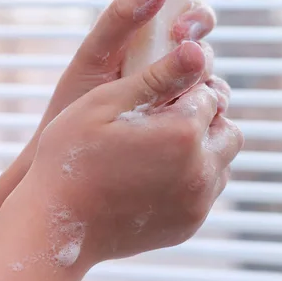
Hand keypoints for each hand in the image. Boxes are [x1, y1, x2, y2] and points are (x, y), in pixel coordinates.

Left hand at [19, 0, 220, 166]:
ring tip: (189, 76)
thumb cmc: (75, 104)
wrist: (74, 160)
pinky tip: (203, 103)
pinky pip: (209, 94)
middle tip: (182, 34)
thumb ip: (120, 19)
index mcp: (135, 29)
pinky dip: (211, 94)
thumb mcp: (94, 56)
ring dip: (205, 62)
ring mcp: (173, 79)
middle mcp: (158, 50)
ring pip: (206, 60)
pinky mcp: (183, 107)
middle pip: (195, 23)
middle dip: (198, 22)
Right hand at [20, 41, 242, 266]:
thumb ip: (157, 76)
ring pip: (224, 159)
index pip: (209, 94)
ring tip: (164, 147)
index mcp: (182, 133)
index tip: (160, 97)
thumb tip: (198, 50)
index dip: (186, 89)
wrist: (55, 229)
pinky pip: (210, 190)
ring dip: (204, 147)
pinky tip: (160, 174)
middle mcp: (200, 169)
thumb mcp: (105, 103)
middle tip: (167, 119)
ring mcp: (198, 202)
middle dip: (205, 118)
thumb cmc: (70, 158)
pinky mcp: (191, 224)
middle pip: (226, 127)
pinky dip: (196, 176)